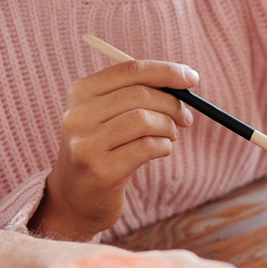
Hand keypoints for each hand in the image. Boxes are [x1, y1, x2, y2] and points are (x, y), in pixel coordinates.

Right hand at [30, 59, 197, 239]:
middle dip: (172, 103)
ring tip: (170, 135)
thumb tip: (183, 78)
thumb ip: (137, 92)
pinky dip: (163, 146)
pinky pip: (147, 147)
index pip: (130, 70)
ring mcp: (87, 144)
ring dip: (168, 127)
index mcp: (80, 92)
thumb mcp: (107, 114)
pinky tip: (160, 150)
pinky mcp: (101, 171)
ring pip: (144, 120)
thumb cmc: (102, 148)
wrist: (75, 197)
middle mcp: (78, 115)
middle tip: (185, 117)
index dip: (166, 71)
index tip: (192, 78)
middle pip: (140, 94)